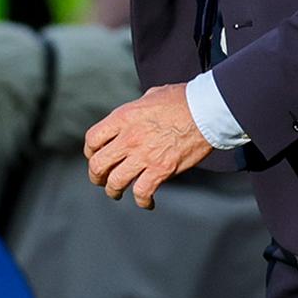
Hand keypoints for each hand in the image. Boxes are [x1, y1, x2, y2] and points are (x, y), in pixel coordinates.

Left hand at [84, 83, 212, 209]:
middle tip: (101, 180)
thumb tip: (135, 115)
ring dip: (113, 191)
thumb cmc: (183, 99)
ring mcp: (144, 155)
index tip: (95, 156)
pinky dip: (142, 201)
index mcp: (124, 117)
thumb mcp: (151, 95)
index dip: (90, 152)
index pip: (93, 139)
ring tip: (117, 193)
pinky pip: (142, 193)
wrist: (206, 110)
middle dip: (96, 176)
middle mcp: (129, 137)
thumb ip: (137, 108)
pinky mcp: (161, 170)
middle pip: (98, 164)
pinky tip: (147, 201)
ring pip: (115, 182)